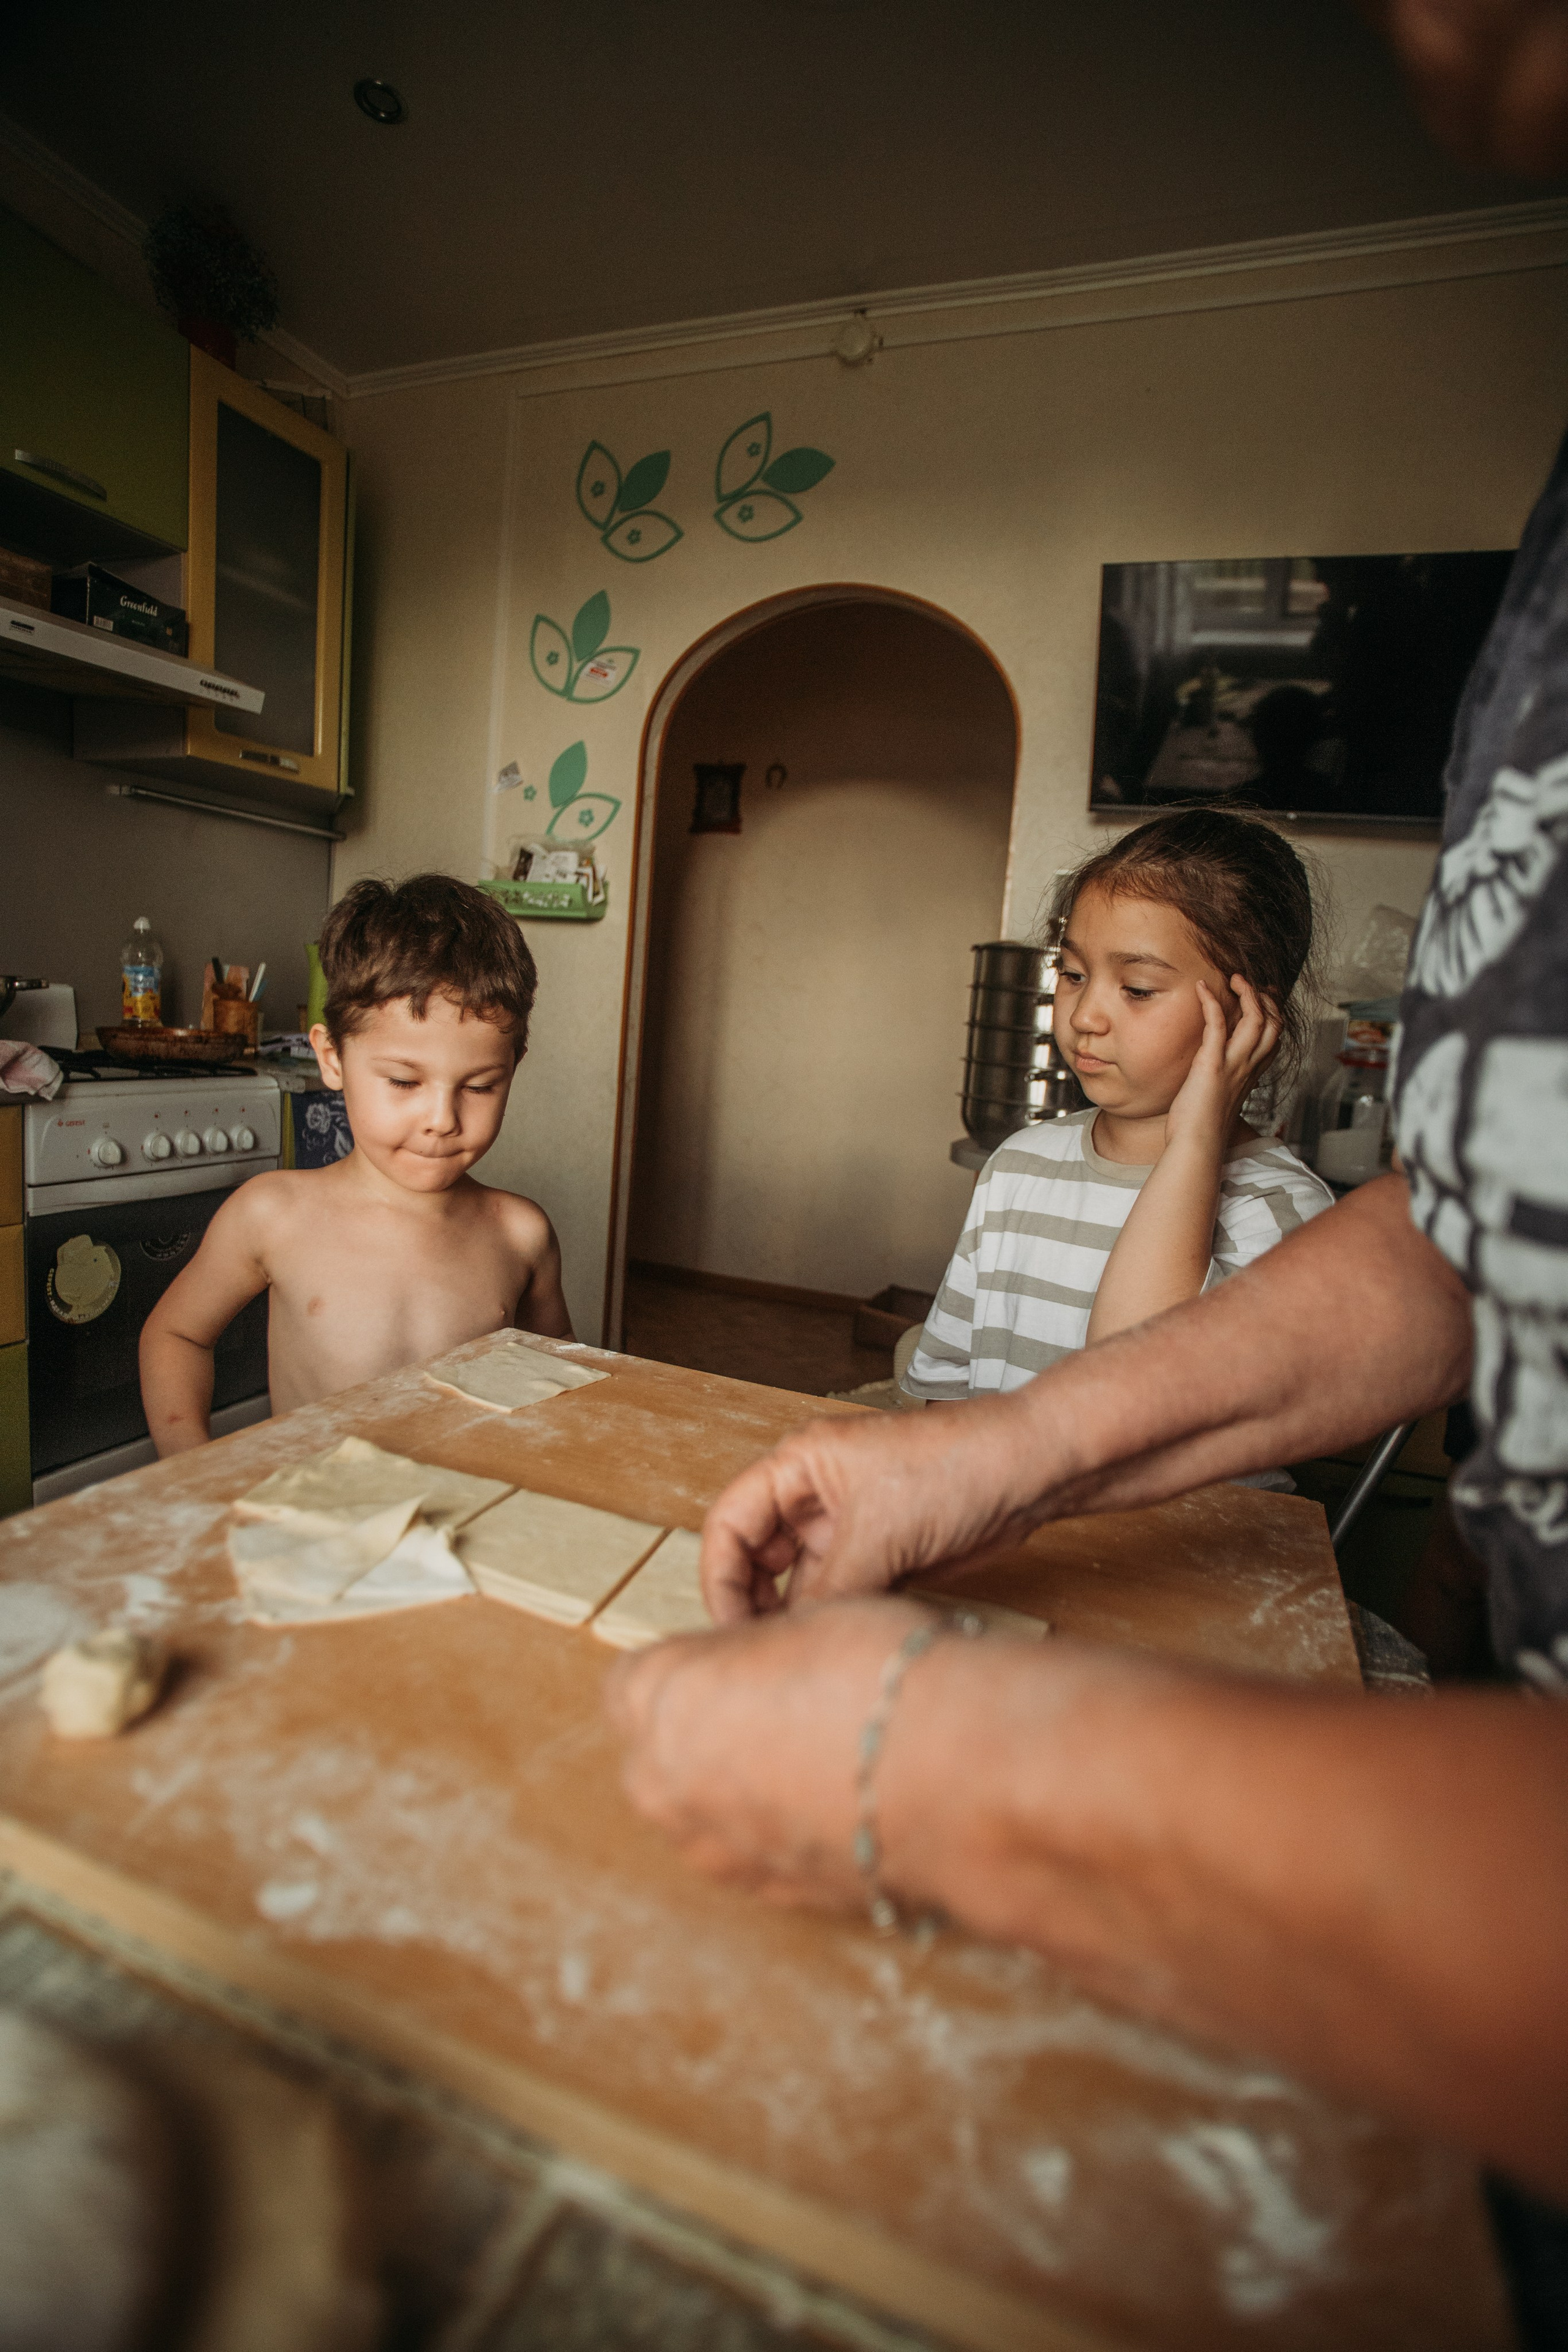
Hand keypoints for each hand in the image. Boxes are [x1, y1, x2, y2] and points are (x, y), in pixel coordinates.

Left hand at [604, 1598, 931, 1906]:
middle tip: (779, 1703)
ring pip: (701, 1808)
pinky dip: (779, 1828)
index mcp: (659, 1701)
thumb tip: (754, 1667)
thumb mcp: (802, 1624)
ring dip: (738, 1784)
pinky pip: (751, 1850)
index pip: (636, 1679)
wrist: (963, 1776)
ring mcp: (714, 1851)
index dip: (692, 1664)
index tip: (738, 1658)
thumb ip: (750, 1655)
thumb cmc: (887, 1680)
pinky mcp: (766, 1894)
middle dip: (702, 1729)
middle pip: (657, 1751)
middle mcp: (664, 1784)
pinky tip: (837, 1799)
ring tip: (818, 1753)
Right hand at [697, 1395, 1045, 1622]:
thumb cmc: (958, 1465)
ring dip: (799, 1619)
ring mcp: (850, 1526)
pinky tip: (838, 1647)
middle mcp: (816, 1495)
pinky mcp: (883, 1553)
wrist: (1031, 1470)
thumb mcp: (880, 1532)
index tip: (728, 1629)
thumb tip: (792, 1643)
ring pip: (801, 1584)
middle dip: (755, 1605)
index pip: (731, 1523)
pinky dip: (836, 1620)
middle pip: (758, 1558)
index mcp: (799, 1465)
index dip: (721, 1579)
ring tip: (803, 1658)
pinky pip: (842, 1595)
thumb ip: (827, 1590)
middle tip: (762, 1655)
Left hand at [1162, 975, 1278, 1157]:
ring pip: (1256, 1020)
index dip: (1272, 1014)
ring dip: (1247, 993)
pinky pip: (1218, 1025)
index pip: (1274, 1038)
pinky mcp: (1212, 1064)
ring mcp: (1233, 1064)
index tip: (1262, 998)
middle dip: (1265, 998)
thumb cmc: (1201, 1128)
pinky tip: (1201, 988)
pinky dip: (1211, 1002)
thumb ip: (1223, 1084)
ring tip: (1234, 978)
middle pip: (1273, 1024)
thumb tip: (1215, 1078)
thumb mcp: (1219, 1100)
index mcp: (1250, 1075)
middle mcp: (1248, 1067)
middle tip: (1247, 984)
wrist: (1196, 1146)